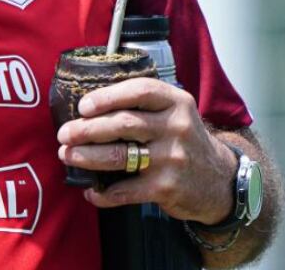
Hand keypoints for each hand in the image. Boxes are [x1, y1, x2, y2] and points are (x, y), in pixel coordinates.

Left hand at [55, 78, 237, 223]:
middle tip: (64, 134)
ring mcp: (172, 158)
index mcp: (176, 102)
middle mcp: (176, 127)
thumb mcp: (174, 112)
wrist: (219, 181)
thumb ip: (142, 105)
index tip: (82, 106)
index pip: (139, 91)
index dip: (107, 96)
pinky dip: (103, 193)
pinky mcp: (167, 187)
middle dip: (86, 129)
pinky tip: (91, 191)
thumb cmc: (183, 140)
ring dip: (87, 156)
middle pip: (123, 124)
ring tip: (68, 156)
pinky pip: (126, 190)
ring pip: (120, 155)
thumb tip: (88, 107)